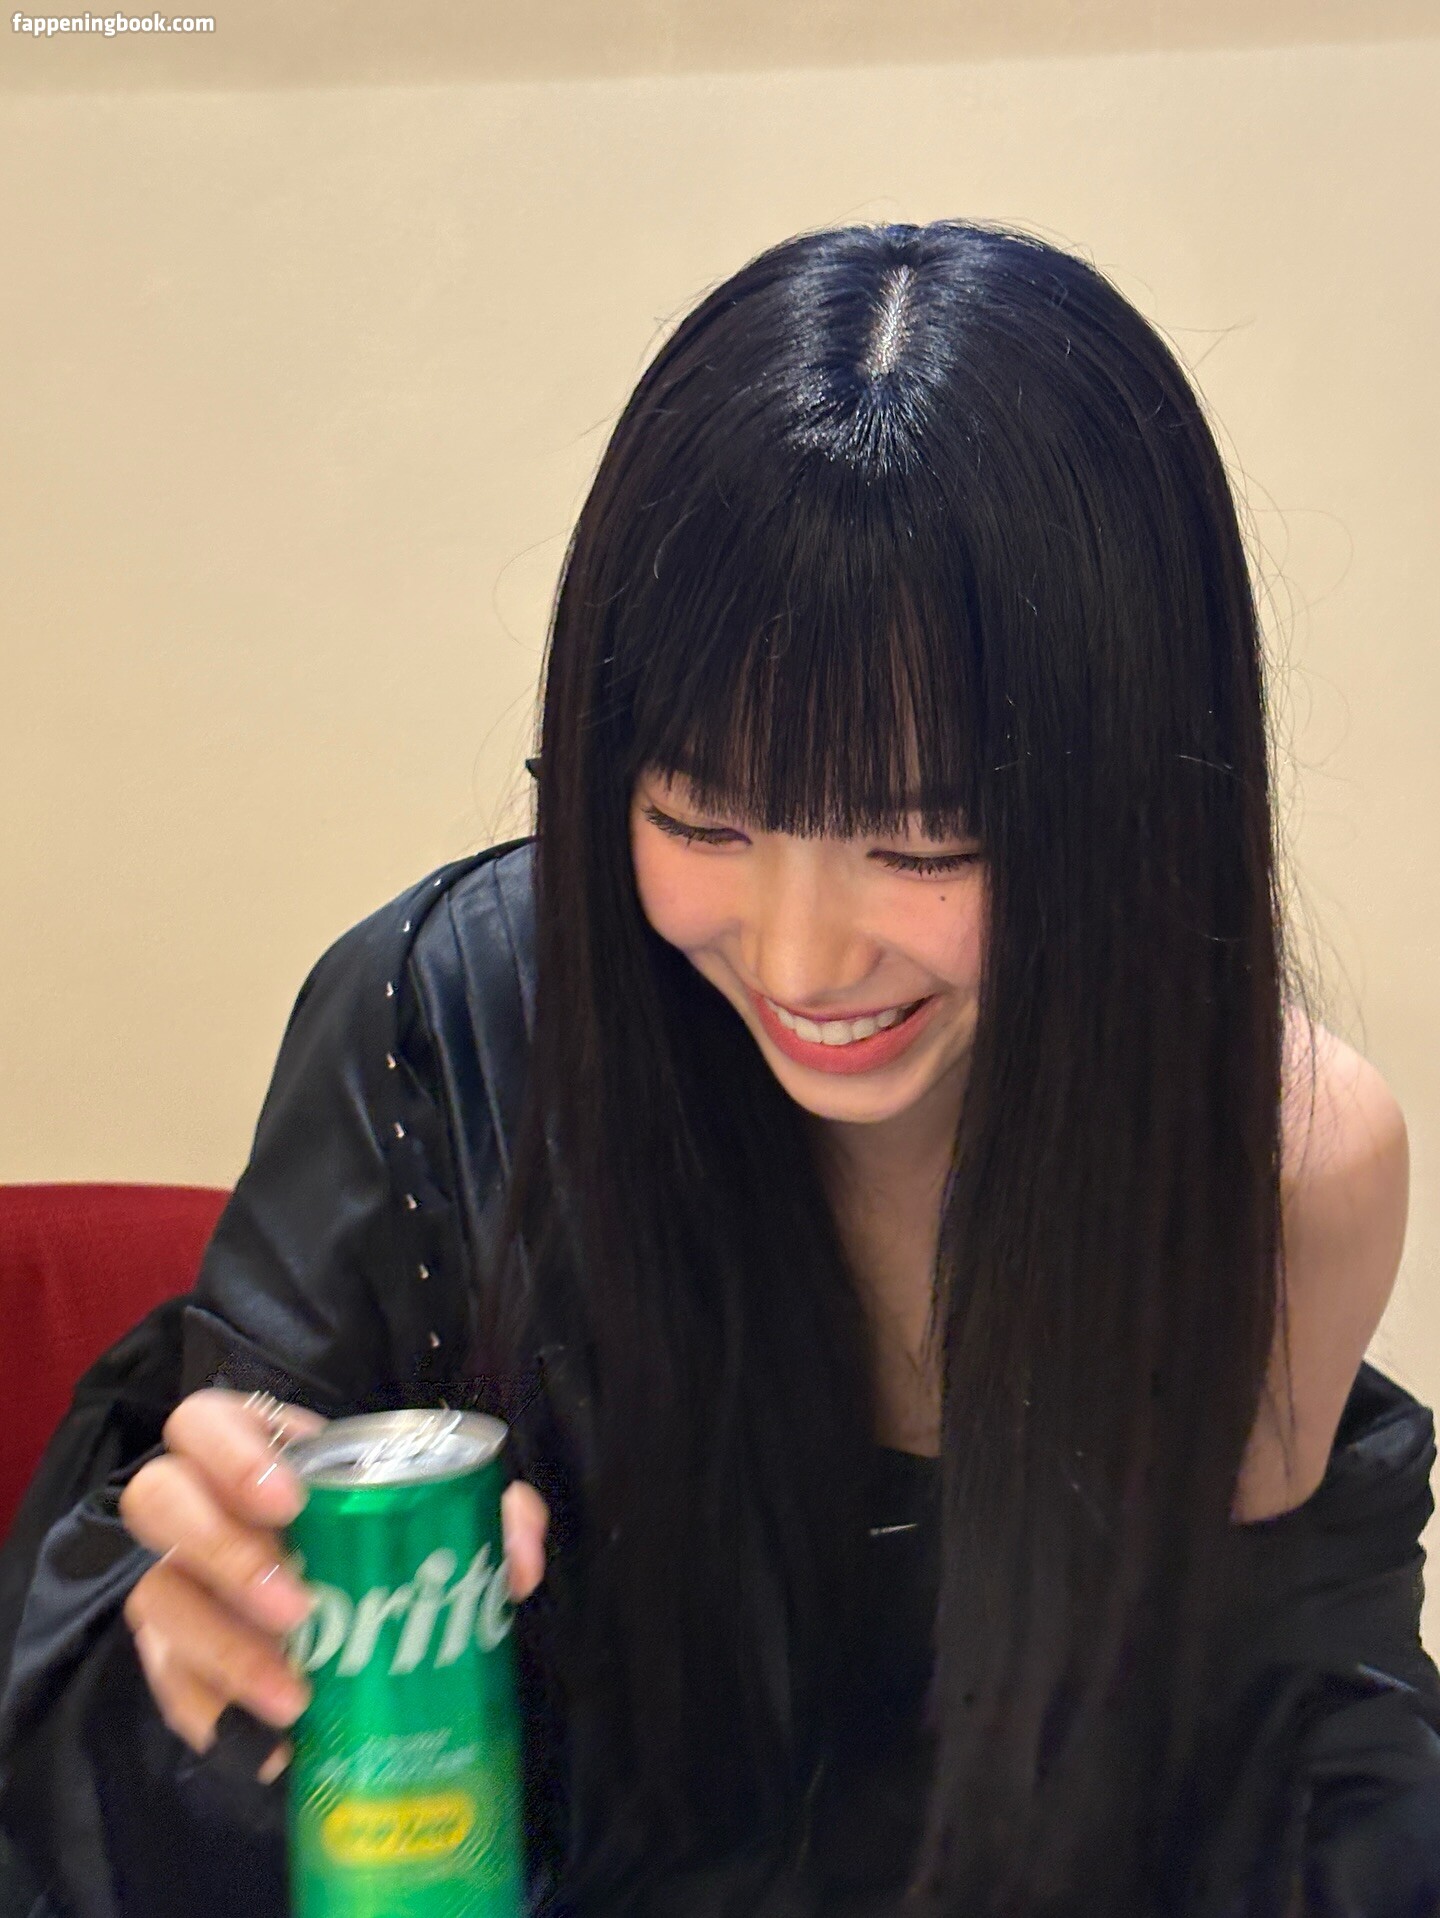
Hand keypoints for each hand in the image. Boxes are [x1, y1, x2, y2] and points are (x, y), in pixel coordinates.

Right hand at [120, 1388, 549, 1779]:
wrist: (344, 1618)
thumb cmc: (380, 1537)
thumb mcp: (433, 1513)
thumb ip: (487, 1515)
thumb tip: (518, 1553)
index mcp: (254, 1450)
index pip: (204, 1421)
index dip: (234, 1454)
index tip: (292, 1501)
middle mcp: (194, 1507)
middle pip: (158, 1501)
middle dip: (224, 1551)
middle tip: (297, 1605)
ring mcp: (174, 1580)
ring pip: (158, 1599)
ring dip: (224, 1650)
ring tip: (296, 1696)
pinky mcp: (171, 1658)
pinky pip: (169, 1689)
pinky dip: (217, 1720)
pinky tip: (270, 1747)